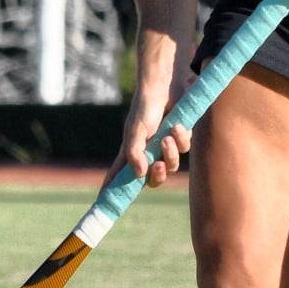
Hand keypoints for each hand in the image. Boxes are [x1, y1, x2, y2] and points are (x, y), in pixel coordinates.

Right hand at [111, 67, 195, 188]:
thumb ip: (135, 153)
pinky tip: (178, 124)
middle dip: (158, 175)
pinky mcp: (179, 138)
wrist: (166, 85)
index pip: (118, 175)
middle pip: (153, 178)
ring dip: (171, 152)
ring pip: (172, 165)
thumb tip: (139, 175)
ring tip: (168, 135)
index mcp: (131, 152)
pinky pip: (185, 149)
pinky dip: (182, 138)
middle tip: (158, 166)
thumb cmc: (145, 107)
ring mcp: (163, 146)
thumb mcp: (136, 131)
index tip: (103, 202)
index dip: (111, 190)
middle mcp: (147, 152)